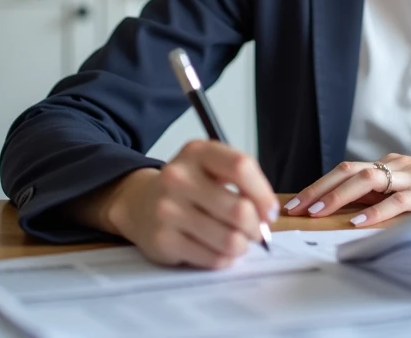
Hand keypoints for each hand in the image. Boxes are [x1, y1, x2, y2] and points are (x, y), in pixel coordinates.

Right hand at [100, 140, 279, 268]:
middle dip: (255, 227)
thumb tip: (268, 216)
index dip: (264, 193)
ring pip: (229, 239)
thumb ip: (242, 182)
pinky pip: (212, 258)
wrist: (139, 203)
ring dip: (242, 246)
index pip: (241, 167)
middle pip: (239, 209)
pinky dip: (224, 259)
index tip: (270, 211)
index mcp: (197, 152)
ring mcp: (167, 210)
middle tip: (254, 231)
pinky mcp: (162, 240)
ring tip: (236, 241)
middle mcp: (178, 177)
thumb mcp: (211, 168)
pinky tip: (217, 250)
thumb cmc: (188, 186)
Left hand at [284, 143, 410, 227]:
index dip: (320, 184)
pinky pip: (400, 201)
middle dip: (319, 189)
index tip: (297, 201)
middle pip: (349, 171)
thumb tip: (355, 214)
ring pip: (368, 180)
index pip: (348, 169)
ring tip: (316, 212)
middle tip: (295, 207)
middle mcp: (399, 166)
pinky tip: (359, 223)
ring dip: (338, 197)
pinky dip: (377, 212)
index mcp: (393, 164)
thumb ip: (390, 195)